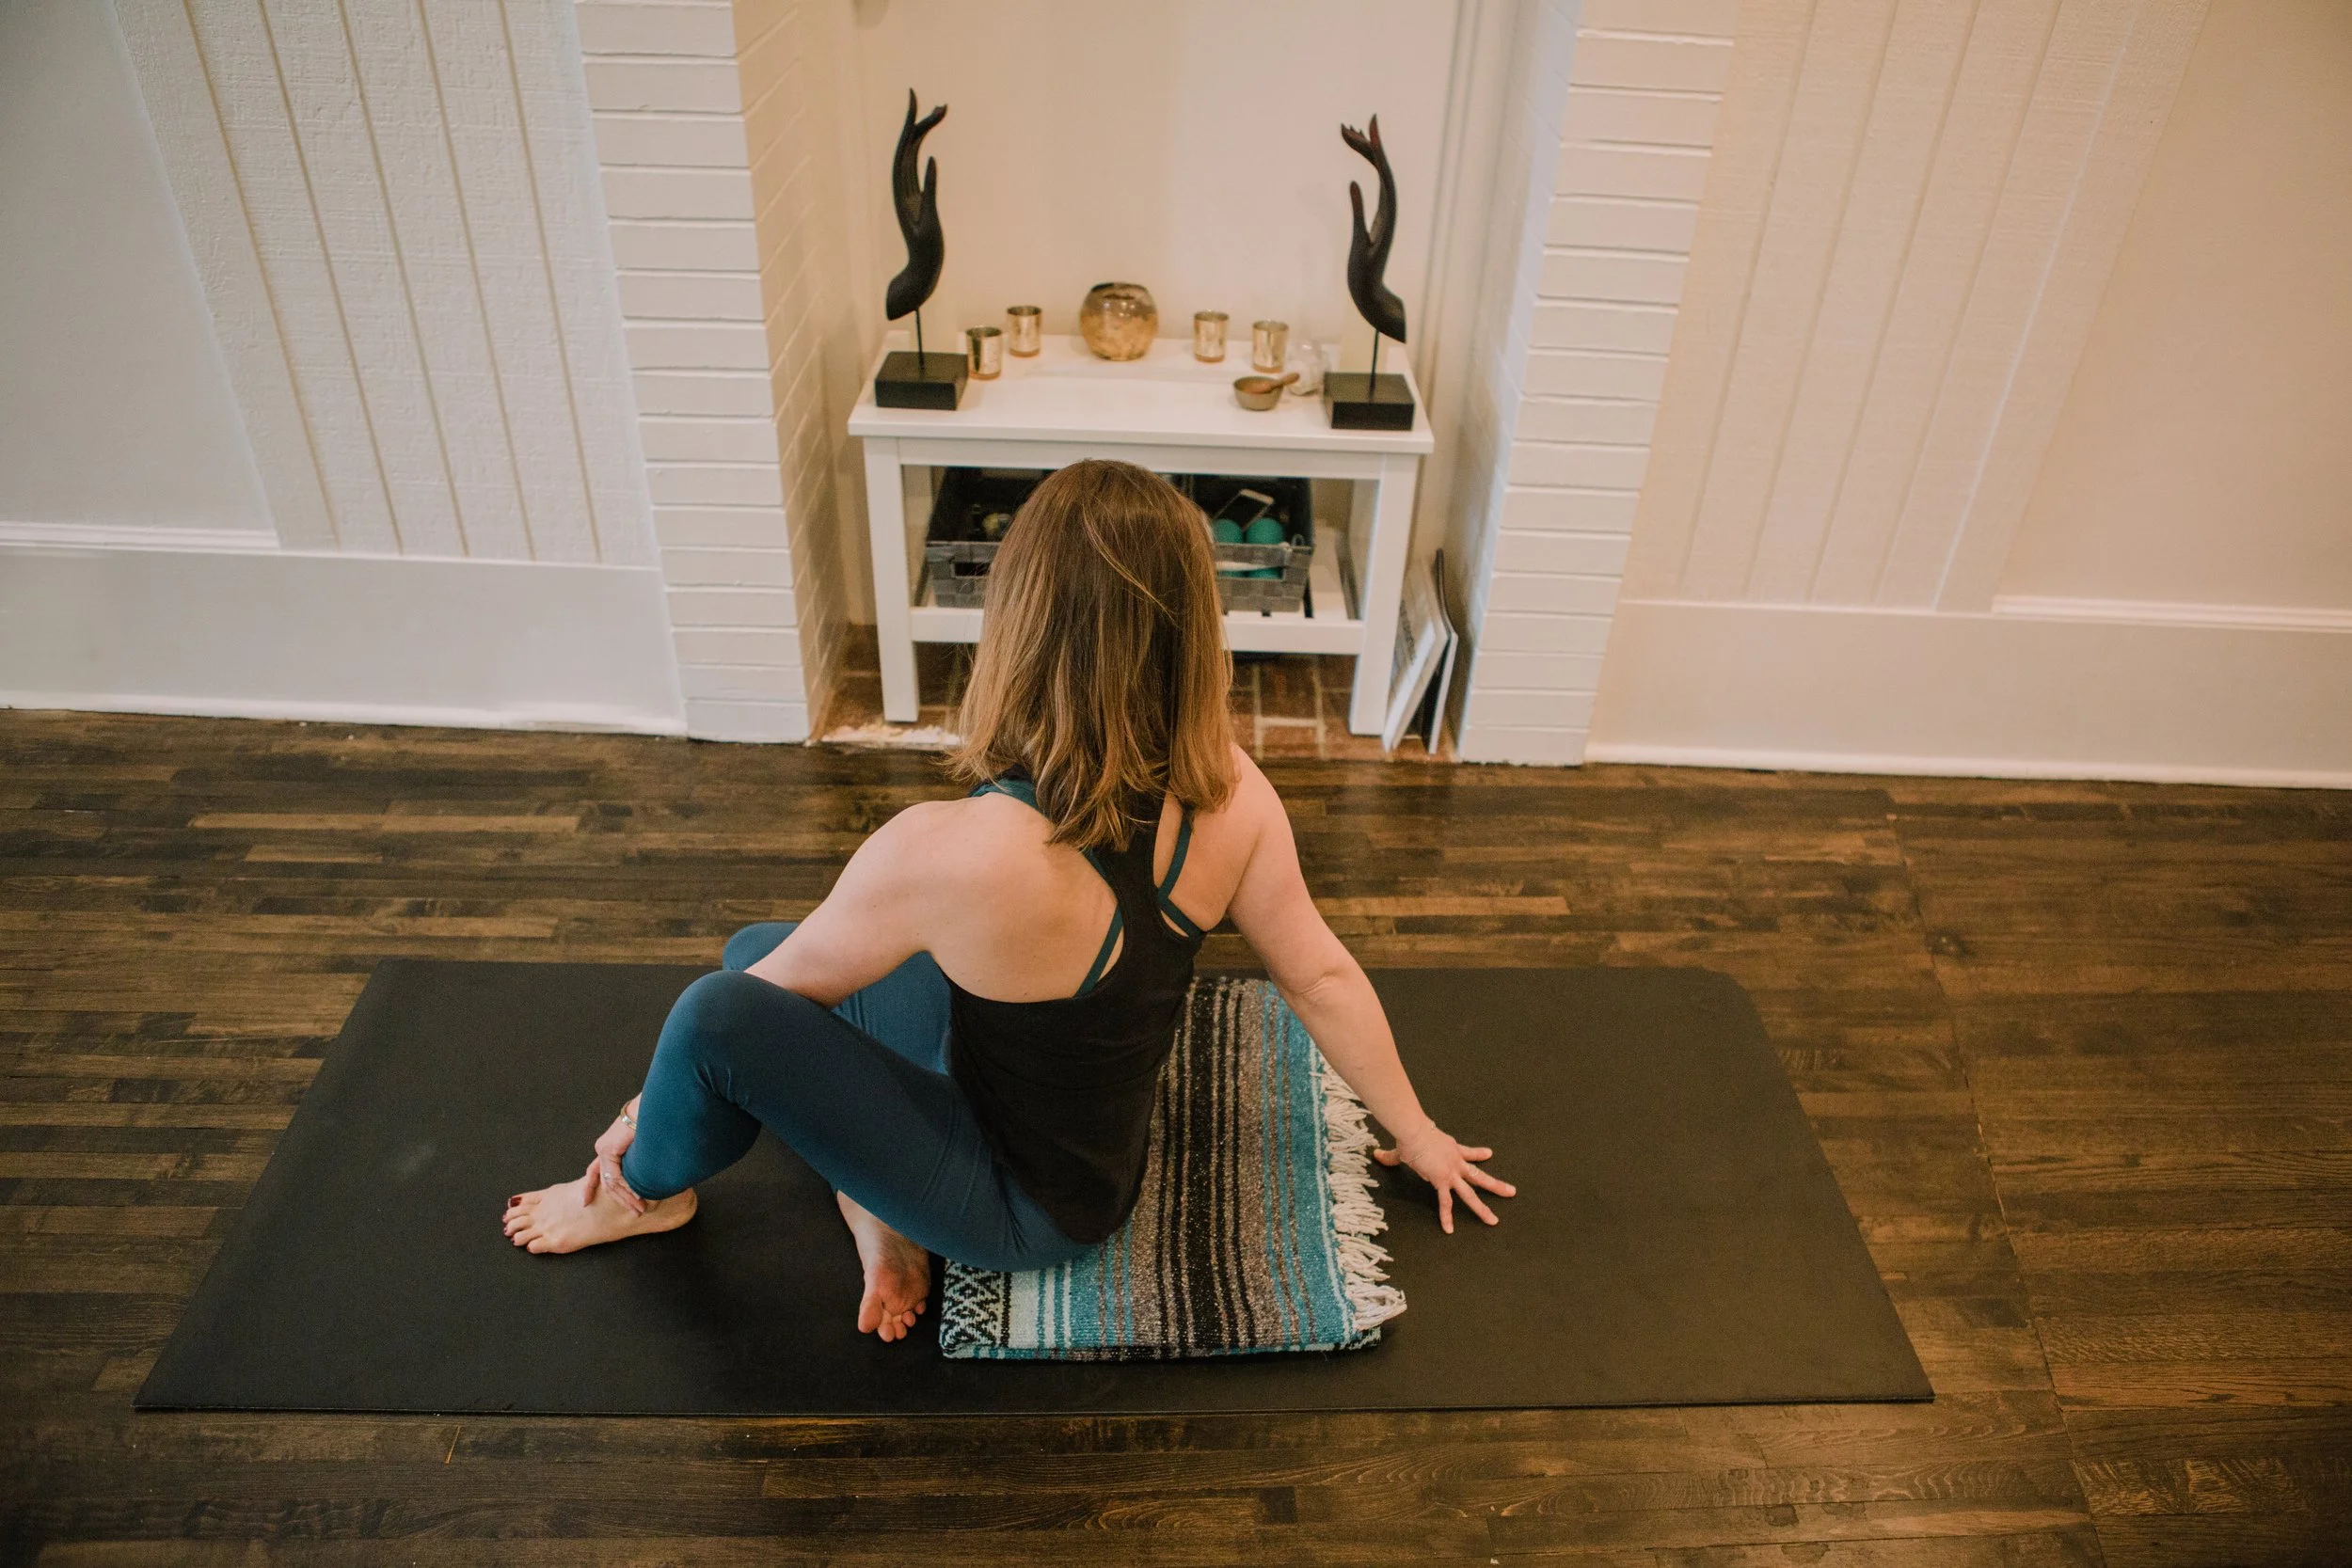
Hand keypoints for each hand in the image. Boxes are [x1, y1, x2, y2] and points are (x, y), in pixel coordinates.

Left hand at [593, 1096, 646, 1215]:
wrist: (655, 1105)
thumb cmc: (655, 1120)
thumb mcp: (645, 1144)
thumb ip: (641, 1159)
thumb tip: (649, 1174)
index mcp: (610, 1145)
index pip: (596, 1170)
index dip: (590, 1187)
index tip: (585, 1202)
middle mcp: (604, 1147)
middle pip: (606, 1181)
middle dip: (620, 1199)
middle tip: (634, 1212)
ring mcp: (605, 1148)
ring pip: (612, 1182)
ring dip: (627, 1198)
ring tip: (640, 1208)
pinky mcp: (609, 1149)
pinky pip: (616, 1176)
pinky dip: (627, 1189)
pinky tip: (639, 1197)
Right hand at [1371, 1121, 1515, 1233]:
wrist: (1414, 1131)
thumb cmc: (1410, 1134)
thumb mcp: (1404, 1147)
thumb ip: (1392, 1155)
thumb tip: (1376, 1154)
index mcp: (1451, 1150)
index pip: (1468, 1154)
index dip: (1479, 1155)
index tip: (1489, 1155)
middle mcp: (1455, 1162)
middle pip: (1479, 1176)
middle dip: (1495, 1186)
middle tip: (1511, 1192)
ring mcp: (1451, 1172)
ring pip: (1471, 1193)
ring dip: (1483, 1208)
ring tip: (1494, 1221)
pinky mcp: (1441, 1180)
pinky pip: (1445, 1201)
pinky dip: (1446, 1216)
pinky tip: (1450, 1230)